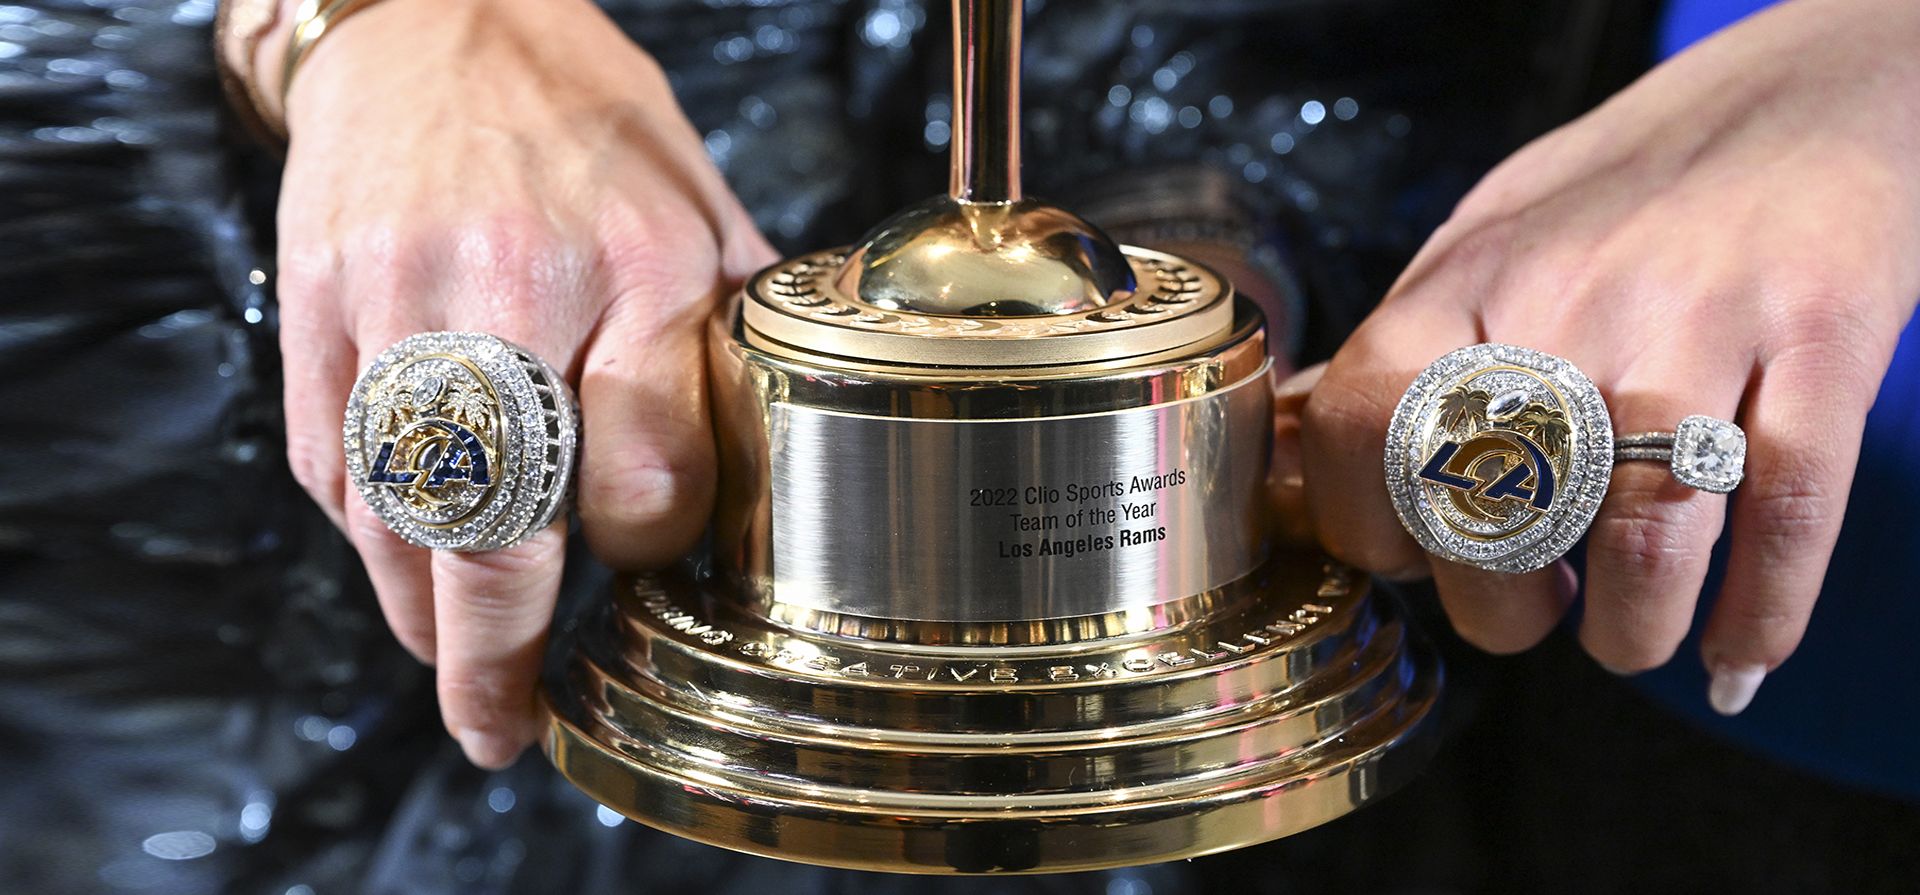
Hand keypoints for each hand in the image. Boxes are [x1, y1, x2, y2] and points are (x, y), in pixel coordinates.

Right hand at [270, 0, 774, 765]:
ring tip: (463, 666)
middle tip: (504, 724)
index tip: (639, 573)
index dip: (642, 550)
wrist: (434, 21)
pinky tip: (409, 565)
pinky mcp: (318, 307)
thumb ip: (721, 350)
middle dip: (501, 650)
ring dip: (427, 613)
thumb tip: (758, 471)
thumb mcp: (702, 214)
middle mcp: (516, 287)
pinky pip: (338, 465)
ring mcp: (400, 299)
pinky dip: (371, 536)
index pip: (644, 472)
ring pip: (402, 512)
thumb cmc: (585, 123)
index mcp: (644, 263)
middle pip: (500, 517)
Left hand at [1292, 0, 1919, 710]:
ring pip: (1642, 531)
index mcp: (1468, 280)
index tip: (1413, 561)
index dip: (1370, 525)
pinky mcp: (1819, 339)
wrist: (1804, 103)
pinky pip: (1785, 510)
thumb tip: (1289, 449)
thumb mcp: (1481, 245)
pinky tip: (1738, 648)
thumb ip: (1399, 351)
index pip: (1360, 421)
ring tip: (1628, 635)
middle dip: (1500, 607)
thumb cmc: (1623, 197)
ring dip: (1630, 628)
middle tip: (1533, 610)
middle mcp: (1573, 300)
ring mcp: (1699, 321)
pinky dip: (1760, 610)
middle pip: (1493, 501)